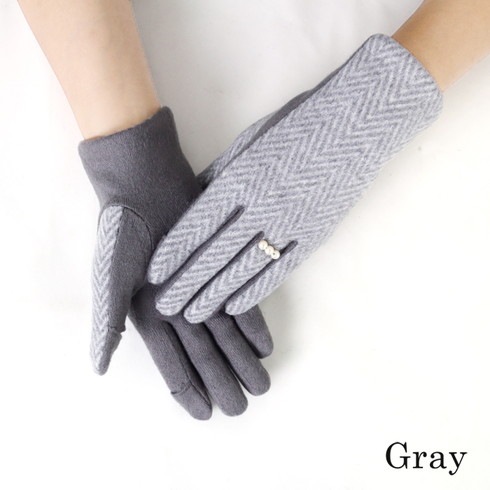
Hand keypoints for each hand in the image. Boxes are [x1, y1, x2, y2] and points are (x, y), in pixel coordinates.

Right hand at [80, 108, 270, 417]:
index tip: (207, 415)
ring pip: (224, 333)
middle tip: (243, 406)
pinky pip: (239, 301)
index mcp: (150, 317)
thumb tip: (98, 368)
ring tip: (261, 383)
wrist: (146, 183)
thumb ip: (108, 321)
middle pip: (204, 355)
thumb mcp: (110, 276)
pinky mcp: (219, 267)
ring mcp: (200, 289)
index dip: (188, 392)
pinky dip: (251, 324)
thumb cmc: (123, 230)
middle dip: (223, 381)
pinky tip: (265, 346)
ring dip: (242, 359)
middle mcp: (178, 308)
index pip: (171, 365)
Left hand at [148, 35, 442, 322]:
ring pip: (245, 268)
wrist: (358, 122)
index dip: (173, 253)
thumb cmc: (299, 124)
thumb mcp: (251, 140)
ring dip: (216, 294)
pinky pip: (280, 269)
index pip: (198, 224)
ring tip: (192, 315)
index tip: (154, 275)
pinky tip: (234, 306)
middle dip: (187, 283)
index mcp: (242, 177)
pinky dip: (256, 290)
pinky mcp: (315, 235)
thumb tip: (194, 202)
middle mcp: (262, 205)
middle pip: (216, 253)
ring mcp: (291, 223)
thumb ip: (222, 175)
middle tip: (164, 307)